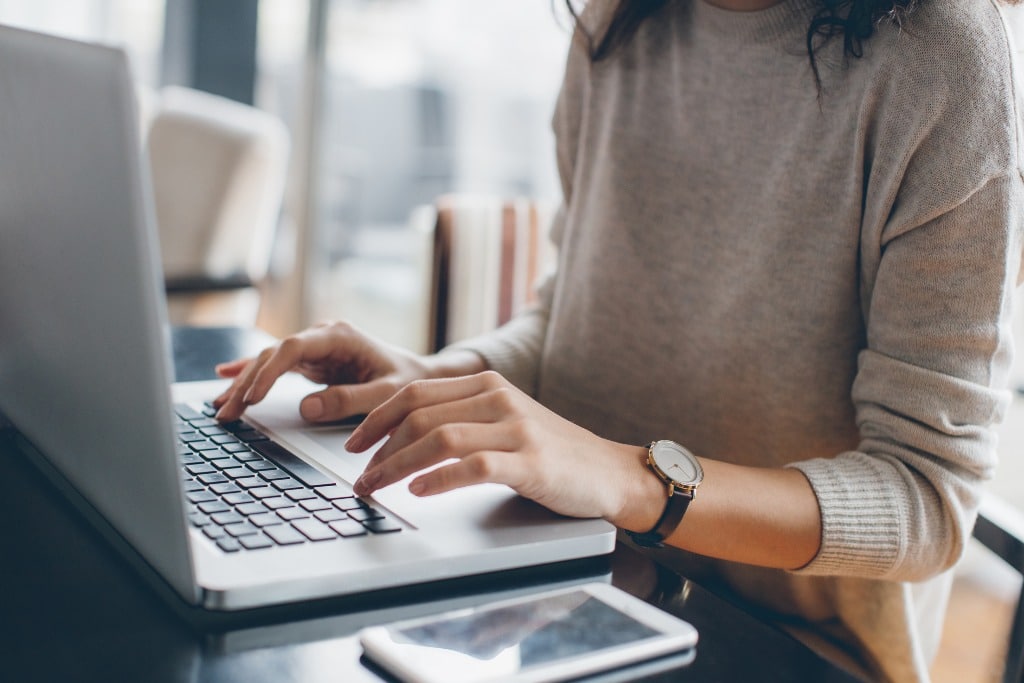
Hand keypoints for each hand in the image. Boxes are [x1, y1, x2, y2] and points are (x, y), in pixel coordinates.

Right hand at [212, 321, 442, 422]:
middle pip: (274, 355)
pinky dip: (252, 373)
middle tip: (226, 412)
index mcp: (340, 336)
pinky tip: (225, 375)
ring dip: (244, 383)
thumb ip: (349, 400)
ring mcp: (315, 348)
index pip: (293, 348)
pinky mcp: (312, 361)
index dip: (268, 371)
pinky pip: (276, 366)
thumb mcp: (386, 394)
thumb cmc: (408, 382)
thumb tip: (306, 408)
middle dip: (247, 383)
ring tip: (220, 407)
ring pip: (269, 361)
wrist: (420, 376)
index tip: (252, 397)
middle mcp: (323, 336)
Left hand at [346, 371, 656, 524]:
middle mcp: (498, 398)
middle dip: (378, 446)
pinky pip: (473, 466)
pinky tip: (419, 490)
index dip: (376, 418)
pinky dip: (439, 478)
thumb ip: (463, 417)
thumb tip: (402, 436)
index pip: (415, 392)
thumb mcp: (504, 421)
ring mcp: (516, 428)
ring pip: (439, 438)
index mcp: (487, 384)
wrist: (608, 472)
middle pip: (419, 413)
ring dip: (397, 465)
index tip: (353, 444)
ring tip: (377, 487)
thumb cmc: (551, 453)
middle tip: (359, 475)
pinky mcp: (530, 461)